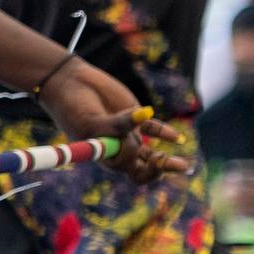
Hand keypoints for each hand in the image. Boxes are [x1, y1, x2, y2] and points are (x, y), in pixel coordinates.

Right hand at [35, 60, 191, 179]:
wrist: (68, 82)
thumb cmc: (73, 107)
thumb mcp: (91, 120)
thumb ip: (116, 125)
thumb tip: (145, 116)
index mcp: (106, 156)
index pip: (130, 171)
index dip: (144, 167)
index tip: (148, 152)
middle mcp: (117, 148)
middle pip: (143, 168)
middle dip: (159, 169)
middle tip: (171, 163)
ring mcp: (126, 133)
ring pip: (150, 153)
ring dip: (167, 161)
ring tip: (184, 165)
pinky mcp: (134, 117)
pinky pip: (153, 129)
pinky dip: (164, 133)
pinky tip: (175, 138)